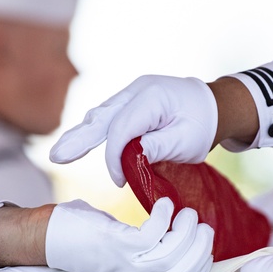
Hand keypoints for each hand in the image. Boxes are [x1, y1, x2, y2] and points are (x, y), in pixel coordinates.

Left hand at [45, 197, 213, 271]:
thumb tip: (165, 235)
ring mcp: (123, 263)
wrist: (45, 237)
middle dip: (200, 251)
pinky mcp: (113, 246)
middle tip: (204, 226)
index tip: (206, 242)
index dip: (199, 268)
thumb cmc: (82, 236)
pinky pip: (151, 237)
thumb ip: (140, 246)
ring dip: (186, 234)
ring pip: (170, 258)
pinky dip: (165, 219)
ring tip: (188, 214)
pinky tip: (165, 205)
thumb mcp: (117, 246)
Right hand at [50, 75, 217, 186]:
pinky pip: (109, 116)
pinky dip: (94, 130)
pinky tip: (78, 141)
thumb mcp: (187, 141)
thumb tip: (130, 156)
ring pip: (101, 115)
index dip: (115, 157)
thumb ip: (158, 147)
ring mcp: (133, 93)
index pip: (122, 129)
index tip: (119, 181)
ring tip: (61, 152)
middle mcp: (138, 90)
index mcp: (153, 97)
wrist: (216, 105)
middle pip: (102, 117)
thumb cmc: (203, 125)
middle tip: (56, 157)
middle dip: (79, 139)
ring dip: (82, 135)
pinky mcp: (131, 101)